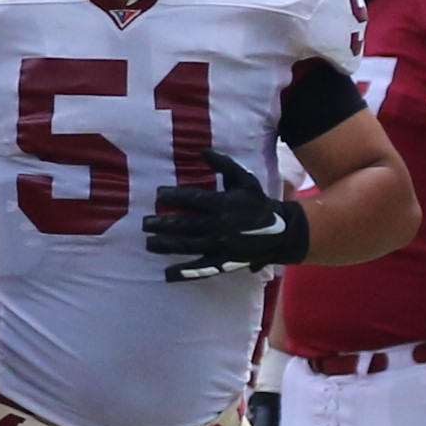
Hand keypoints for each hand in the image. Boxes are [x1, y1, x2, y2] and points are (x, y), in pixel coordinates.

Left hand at [140, 172, 309, 277]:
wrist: (281, 231)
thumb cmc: (257, 202)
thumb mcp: (244, 180)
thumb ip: (224, 165)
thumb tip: (203, 151)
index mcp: (223, 204)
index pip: (192, 199)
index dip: (174, 196)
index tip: (158, 195)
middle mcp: (218, 226)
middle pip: (184, 224)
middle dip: (162, 223)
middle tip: (144, 223)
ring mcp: (219, 246)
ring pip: (187, 245)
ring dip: (166, 245)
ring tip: (149, 243)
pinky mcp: (223, 261)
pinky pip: (200, 268)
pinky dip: (183, 272)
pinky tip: (167, 274)